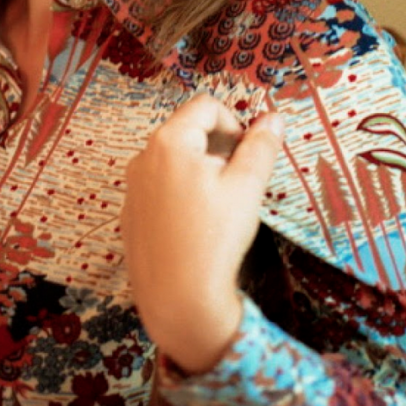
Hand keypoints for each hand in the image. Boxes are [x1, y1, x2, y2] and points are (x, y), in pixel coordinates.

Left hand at [121, 93, 284, 373]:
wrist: (177, 298)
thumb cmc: (215, 238)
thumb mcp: (247, 187)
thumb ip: (261, 146)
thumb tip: (274, 117)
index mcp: (169, 141)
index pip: (205, 106)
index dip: (234, 122)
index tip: (249, 153)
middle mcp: (143, 155)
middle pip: (187, 131)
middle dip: (218, 148)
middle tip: (238, 183)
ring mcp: (132, 184)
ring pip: (174, 160)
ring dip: (200, 170)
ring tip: (218, 207)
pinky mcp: (130, 211)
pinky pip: (159, 186)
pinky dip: (181, 193)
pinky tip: (195, 226)